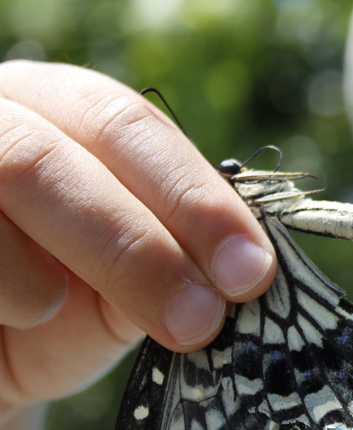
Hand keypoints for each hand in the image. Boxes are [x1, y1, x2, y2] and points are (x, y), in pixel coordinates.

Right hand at [0, 61, 277, 418]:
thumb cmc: (64, 310)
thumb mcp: (133, 283)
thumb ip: (181, 257)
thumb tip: (247, 267)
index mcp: (63, 110)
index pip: (129, 126)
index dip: (194, 197)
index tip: (250, 272)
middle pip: (56, 156)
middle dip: (139, 245)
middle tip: (199, 319)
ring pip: (5, 174)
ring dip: (54, 263)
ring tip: (58, 312)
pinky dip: (4, 286)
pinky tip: (18, 315)